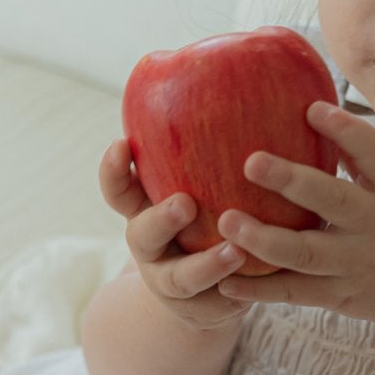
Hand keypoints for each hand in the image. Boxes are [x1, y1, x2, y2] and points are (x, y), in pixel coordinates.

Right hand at [98, 137, 255, 332]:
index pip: (118, 187)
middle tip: (184, 204)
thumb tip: (255, 65)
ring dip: (204, 265)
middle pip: (141, 233)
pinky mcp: (205, 309)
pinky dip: (235, 293)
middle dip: (159, 218)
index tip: (122, 144)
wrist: (212, 290)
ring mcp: (174, 282)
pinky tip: (258, 281)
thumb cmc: (211, 215)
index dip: (115, 169)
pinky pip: (218, 303)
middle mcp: (153, 246)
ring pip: (179, 278)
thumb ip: (211, 147)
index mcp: (147, 208)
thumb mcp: (203, 182)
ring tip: (234, 252)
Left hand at [214, 101, 374, 328]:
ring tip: (227, 221)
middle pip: (335, 202)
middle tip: (251, 162)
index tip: (311, 109)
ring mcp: (357, 266)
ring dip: (264, 239)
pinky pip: (296, 293)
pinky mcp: (340, 296)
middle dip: (292, 182)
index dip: (347, 131)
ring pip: (307, 254)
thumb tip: (316, 111)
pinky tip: (227, 281)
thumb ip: (367, 162)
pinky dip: (260, 289)